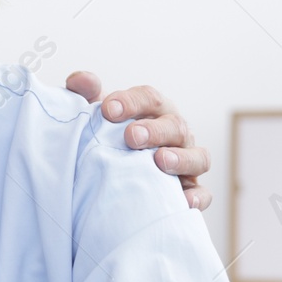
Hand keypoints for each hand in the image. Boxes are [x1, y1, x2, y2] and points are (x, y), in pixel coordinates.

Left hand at [65, 72, 210, 209]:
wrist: (110, 176)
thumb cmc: (107, 138)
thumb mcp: (96, 116)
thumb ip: (86, 95)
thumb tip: (80, 80)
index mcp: (153, 111)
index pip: (149, 98)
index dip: (131, 102)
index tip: (108, 110)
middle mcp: (174, 133)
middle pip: (175, 126)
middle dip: (154, 130)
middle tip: (131, 136)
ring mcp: (186, 161)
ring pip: (198, 157)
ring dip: (181, 158)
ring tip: (160, 160)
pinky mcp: (189, 190)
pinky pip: (202, 194)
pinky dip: (197, 197)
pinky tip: (183, 200)